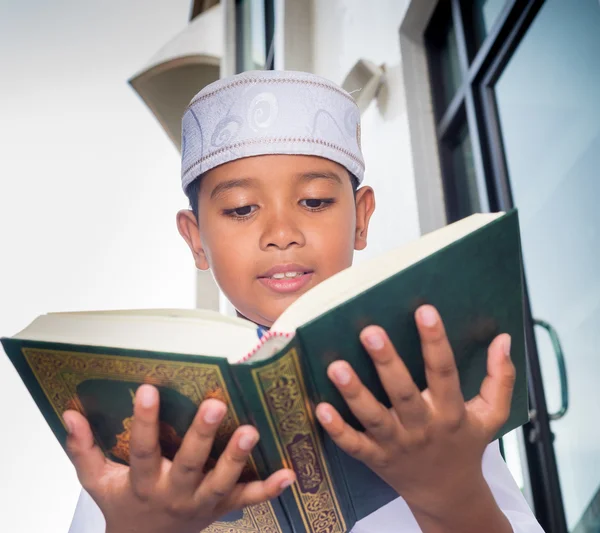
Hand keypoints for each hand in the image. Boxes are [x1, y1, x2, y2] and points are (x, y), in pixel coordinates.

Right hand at [63, 385, 294, 532]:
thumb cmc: (122, 504)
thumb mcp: (96, 482)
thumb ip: (82, 449)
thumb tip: (69, 413)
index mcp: (143, 484)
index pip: (142, 450)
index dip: (144, 422)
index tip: (148, 389)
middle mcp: (174, 495)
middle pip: (189, 466)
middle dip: (201, 437)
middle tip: (215, 406)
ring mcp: (201, 505)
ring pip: (221, 483)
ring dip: (236, 459)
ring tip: (252, 431)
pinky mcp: (222, 510)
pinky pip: (247, 501)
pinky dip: (268, 490)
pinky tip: (289, 474)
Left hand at [315, 305, 514, 528]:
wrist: (448, 495)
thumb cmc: (466, 445)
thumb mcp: (492, 416)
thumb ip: (501, 378)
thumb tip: (504, 339)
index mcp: (451, 413)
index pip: (444, 373)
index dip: (435, 342)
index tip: (425, 310)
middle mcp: (423, 428)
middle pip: (404, 394)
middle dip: (387, 363)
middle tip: (370, 331)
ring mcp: (397, 445)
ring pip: (374, 418)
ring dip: (355, 393)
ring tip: (337, 366)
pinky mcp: (376, 459)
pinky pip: (355, 446)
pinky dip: (338, 430)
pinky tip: (321, 409)